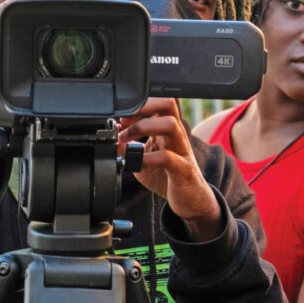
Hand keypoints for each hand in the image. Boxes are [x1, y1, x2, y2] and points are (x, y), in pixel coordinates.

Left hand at [117, 98, 221, 240]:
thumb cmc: (168, 176)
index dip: (137, 106)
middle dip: (143, 108)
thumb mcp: (144, 159)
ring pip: (171, 124)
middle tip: (124, 123)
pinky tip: (136, 164)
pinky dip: (147, 159)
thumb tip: (112, 140)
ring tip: (126, 141)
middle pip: (168, 104)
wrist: (190, 199)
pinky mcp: (184, 169)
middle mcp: (176, 135)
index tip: (121, 119)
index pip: (157, 103)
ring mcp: (182, 150)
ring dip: (143, 128)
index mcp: (166, 130)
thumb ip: (128, 149)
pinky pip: (167, 158)